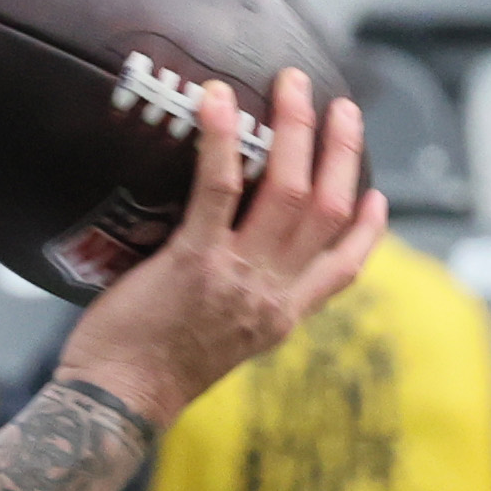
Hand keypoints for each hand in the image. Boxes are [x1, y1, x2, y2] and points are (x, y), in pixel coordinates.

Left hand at [56, 67, 388, 434]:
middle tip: (338, 106)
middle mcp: (269, 295)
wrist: (116, 405)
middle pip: (326, 208)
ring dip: (295, 128)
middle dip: (339, 149)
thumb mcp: (218, 352)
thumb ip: (240, 312)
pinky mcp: (193, 261)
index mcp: (279, 319)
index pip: (344, 269)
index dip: (367, 227)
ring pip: (288, 189)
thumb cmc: (150, 379)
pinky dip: (221, 138)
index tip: (375, 194)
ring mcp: (235, 275)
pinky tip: (217, 99)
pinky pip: (219, 187)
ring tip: (293, 86)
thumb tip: (237, 276)